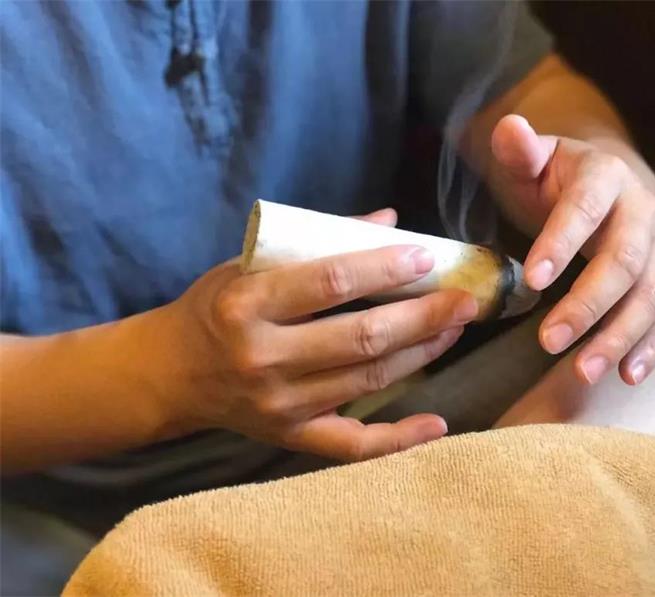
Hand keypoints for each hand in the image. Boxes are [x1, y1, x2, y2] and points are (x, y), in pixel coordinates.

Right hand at [159, 209, 477, 460]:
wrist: (172, 374)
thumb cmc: (214, 308)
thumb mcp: (248, 264)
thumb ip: (316, 242)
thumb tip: (389, 221)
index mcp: (247, 305)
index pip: (330, 283)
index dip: (384, 269)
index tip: (426, 258)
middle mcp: (263, 359)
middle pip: (360, 337)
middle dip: (422, 317)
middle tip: (465, 300)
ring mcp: (279, 405)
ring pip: (368, 379)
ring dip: (421, 354)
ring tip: (454, 328)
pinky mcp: (290, 437)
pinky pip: (351, 446)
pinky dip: (398, 439)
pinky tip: (437, 424)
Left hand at [491, 115, 654, 384]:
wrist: (614, 183)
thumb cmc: (560, 177)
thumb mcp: (536, 160)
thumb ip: (519, 151)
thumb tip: (508, 128)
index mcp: (606, 177)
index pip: (585, 209)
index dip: (561, 242)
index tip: (532, 279)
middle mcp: (643, 211)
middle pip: (623, 261)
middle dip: (588, 304)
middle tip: (548, 341)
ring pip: (651, 295)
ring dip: (619, 336)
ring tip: (583, 371)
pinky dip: (650, 346)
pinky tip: (626, 375)